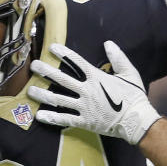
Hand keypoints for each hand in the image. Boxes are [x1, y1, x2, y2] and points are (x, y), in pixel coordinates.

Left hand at [28, 41, 161, 144]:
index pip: (76, 62)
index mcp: (97, 78)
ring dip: (43, 95)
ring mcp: (84, 107)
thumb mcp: (129, 73)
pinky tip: (39, 115)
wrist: (136, 121)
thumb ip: (118, 58)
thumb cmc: (134, 96)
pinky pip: (65, 119)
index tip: (51, 47)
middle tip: (33, 65)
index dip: (63, 54)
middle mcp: (87, 91)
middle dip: (46, 72)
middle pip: (62, 79)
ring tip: (30, 90)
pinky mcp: (84, 122)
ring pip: (59, 100)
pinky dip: (52, 118)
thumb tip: (108, 43)